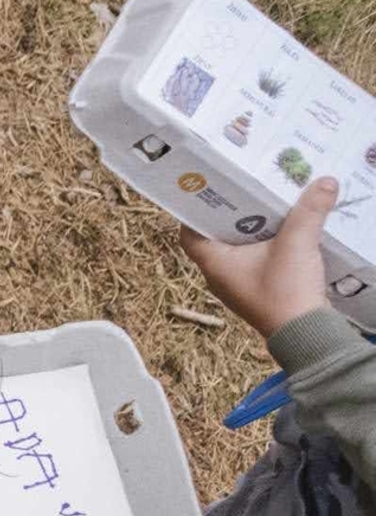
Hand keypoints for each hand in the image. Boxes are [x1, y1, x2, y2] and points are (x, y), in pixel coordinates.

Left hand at [180, 177, 337, 337]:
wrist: (304, 334)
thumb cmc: (287, 292)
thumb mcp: (297, 244)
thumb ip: (308, 211)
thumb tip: (325, 182)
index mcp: (214, 264)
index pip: (189, 235)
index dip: (195, 212)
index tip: (208, 192)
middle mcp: (219, 275)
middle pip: (216, 237)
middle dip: (231, 213)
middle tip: (245, 189)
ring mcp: (237, 284)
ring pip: (238, 248)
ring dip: (251, 228)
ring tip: (266, 203)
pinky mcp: (257, 289)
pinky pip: (254, 259)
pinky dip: (264, 243)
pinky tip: (284, 229)